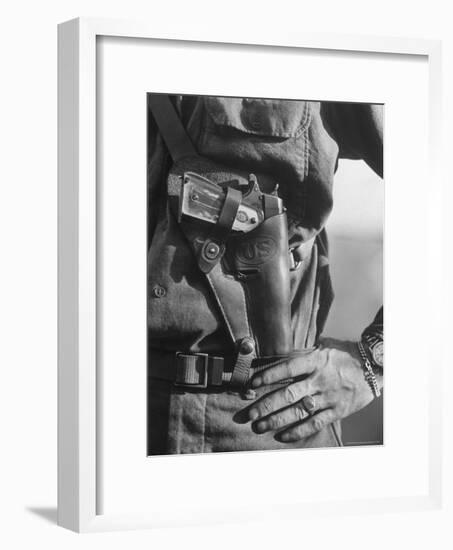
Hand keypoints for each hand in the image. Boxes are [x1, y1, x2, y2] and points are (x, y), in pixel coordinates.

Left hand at [247, 338, 382, 441]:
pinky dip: (298, 431)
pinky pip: (315, 423)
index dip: (269, 376)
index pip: (287, 368)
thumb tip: (276, 358)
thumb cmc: (344, 355)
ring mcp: (329, 397)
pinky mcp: (337, 411)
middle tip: (249, 414)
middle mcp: (320, 380)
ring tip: (259, 426)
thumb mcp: (322, 348)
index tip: (252, 384)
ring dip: (276, 420)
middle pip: (288, 394)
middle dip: (266, 405)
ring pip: (298, 411)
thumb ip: (301, 355)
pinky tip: (283, 436)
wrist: (374, 367)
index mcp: (315, 361)